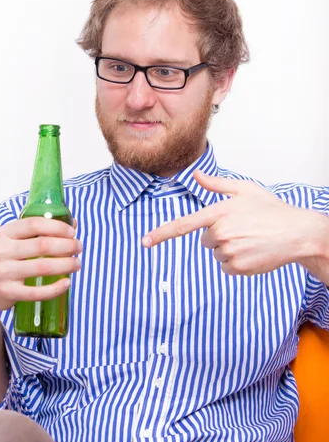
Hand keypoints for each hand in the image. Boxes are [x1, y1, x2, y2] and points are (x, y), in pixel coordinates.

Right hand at [0, 217, 81, 317]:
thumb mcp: (11, 240)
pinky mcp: (8, 293)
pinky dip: (56, 288)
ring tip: (77, 264)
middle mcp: (2, 251)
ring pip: (43, 267)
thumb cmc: (1, 259)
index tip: (72, 232)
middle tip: (79, 248)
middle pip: (43, 245)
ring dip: (66, 265)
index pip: (35, 224)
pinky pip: (37, 292)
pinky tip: (67, 283)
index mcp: (5, 234)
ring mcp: (4, 273)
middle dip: (67, 246)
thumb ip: (38, 231)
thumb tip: (73, 223)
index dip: (57, 227)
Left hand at [142, 170, 316, 275]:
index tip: (145, 242)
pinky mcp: (238, 267)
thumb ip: (217, 184)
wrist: (296, 233)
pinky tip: (251, 251)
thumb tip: (196, 174)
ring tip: (250, 239)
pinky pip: (226, 267)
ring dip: (228, 248)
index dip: (162, 233)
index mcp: (219, 212)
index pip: (184, 224)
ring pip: (216, 253)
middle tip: (241, 228)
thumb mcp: (244, 189)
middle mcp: (221, 233)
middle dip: (218, 234)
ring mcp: (229, 252)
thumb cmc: (271, 209)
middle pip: (204, 239)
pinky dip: (236, 262)